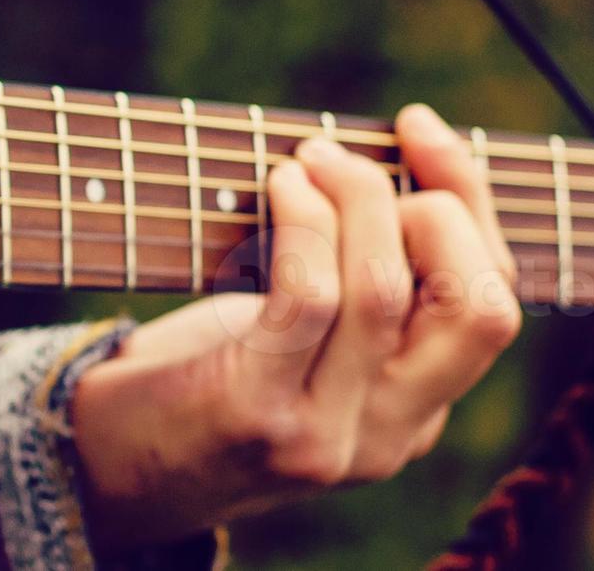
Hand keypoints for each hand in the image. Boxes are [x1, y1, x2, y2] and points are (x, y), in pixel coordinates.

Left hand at [70, 104, 521, 550]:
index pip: (494, 302)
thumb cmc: (196, 373)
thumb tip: (401, 150)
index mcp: (415, 414)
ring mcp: (328, 436)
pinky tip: (277, 188)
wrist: (99, 465)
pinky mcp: (258, 414)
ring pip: (386, 290)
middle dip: (438, 205)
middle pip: (480, 308)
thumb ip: (358, 286)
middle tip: (348, 161)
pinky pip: (310, 297)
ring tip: (303, 163)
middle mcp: (389, 438)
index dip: (471, 200)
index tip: (418, 128)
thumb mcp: (300, 342)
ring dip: (353, 198)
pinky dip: (302, 223)